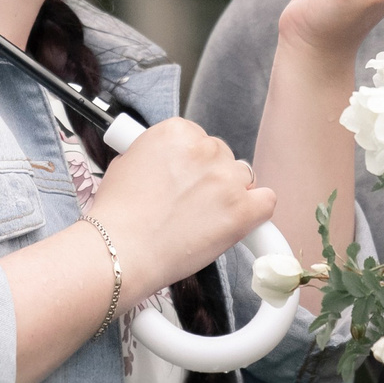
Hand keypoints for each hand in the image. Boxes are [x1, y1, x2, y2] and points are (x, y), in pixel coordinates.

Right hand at [89, 117, 275, 299]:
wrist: (120, 250)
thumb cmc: (117, 214)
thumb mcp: (125, 163)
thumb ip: (155, 154)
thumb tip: (167, 161)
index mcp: (176, 131)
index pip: (199, 138)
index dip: (191, 162)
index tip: (183, 179)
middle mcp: (205, 148)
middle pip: (223, 156)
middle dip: (211, 178)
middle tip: (190, 204)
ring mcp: (226, 179)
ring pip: (243, 179)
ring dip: (230, 195)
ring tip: (204, 219)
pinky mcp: (242, 210)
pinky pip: (267, 202)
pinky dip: (256, 211)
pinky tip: (239, 222)